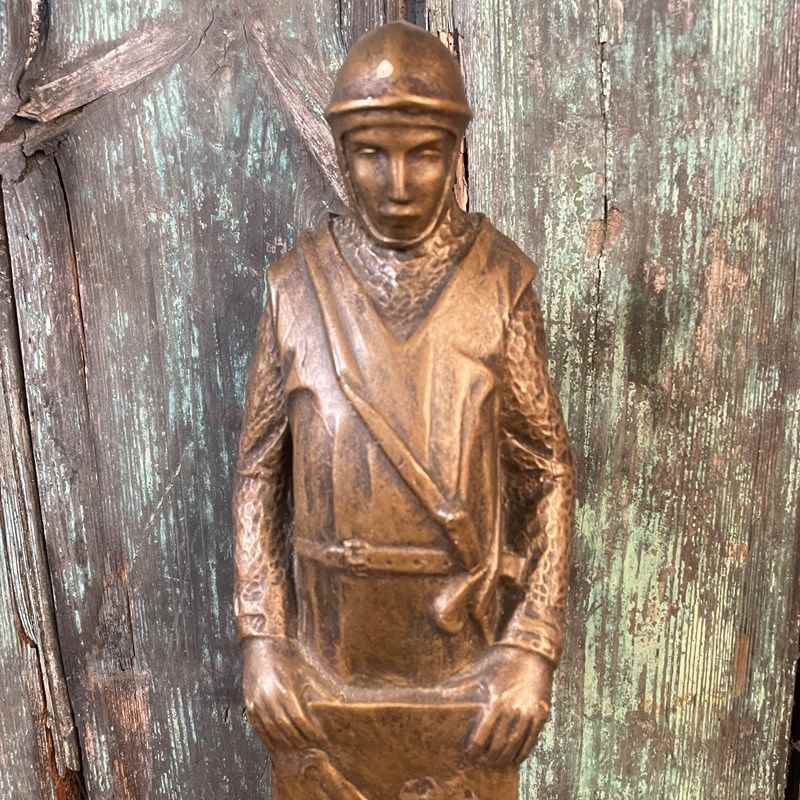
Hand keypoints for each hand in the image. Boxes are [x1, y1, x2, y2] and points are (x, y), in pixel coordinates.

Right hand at [242, 637, 330, 751]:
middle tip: (312, 746)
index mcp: (283, 691)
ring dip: (285, 742)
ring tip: (298, 747)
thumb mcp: (302, 671)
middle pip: (286, 728)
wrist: (261, 647)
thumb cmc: (285, 656)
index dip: (310, 731)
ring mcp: (256, 704)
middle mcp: (268, 700)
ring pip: (272, 731)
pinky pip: (259, 728)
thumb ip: (314, 689)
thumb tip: (335, 702)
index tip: (320, 738)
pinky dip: (269, 738)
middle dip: (300, 739)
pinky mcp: (249, 705)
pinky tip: (278, 743)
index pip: (298, 719)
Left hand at [464, 646, 553, 766]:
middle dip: (489, 757)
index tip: (469, 754)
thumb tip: (434, 694)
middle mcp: (513, 711)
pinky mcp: (541, 714)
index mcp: (494, 702)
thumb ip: (457, 686)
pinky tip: (515, 758)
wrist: (530, 651)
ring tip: (496, 763)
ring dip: (505, 758)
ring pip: (515, 745)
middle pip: (499, 745)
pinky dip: (523, 753)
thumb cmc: (499, 660)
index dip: (474, 749)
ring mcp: (529, 714)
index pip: (482, 736)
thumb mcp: (477, 671)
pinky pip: (532, 740)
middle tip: (482, 763)